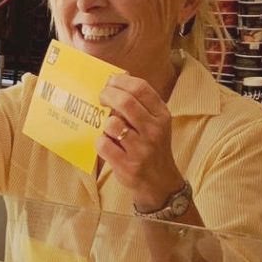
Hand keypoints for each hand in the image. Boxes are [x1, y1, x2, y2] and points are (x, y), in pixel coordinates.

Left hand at [96, 74, 184, 211]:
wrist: (160, 182)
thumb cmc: (152, 147)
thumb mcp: (155, 123)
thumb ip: (140, 104)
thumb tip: (115, 79)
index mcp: (162, 115)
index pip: (141, 88)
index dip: (120, 81)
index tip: (109, 82)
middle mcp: (154, 130)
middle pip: (125, 102)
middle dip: (107, 95)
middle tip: (101, 97)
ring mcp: (141, 148)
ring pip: (111, 123)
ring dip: (104, 123)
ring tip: (109, 128)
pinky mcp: (127, 164)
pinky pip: (103, 144)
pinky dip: (100, 141)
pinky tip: (107, 144)